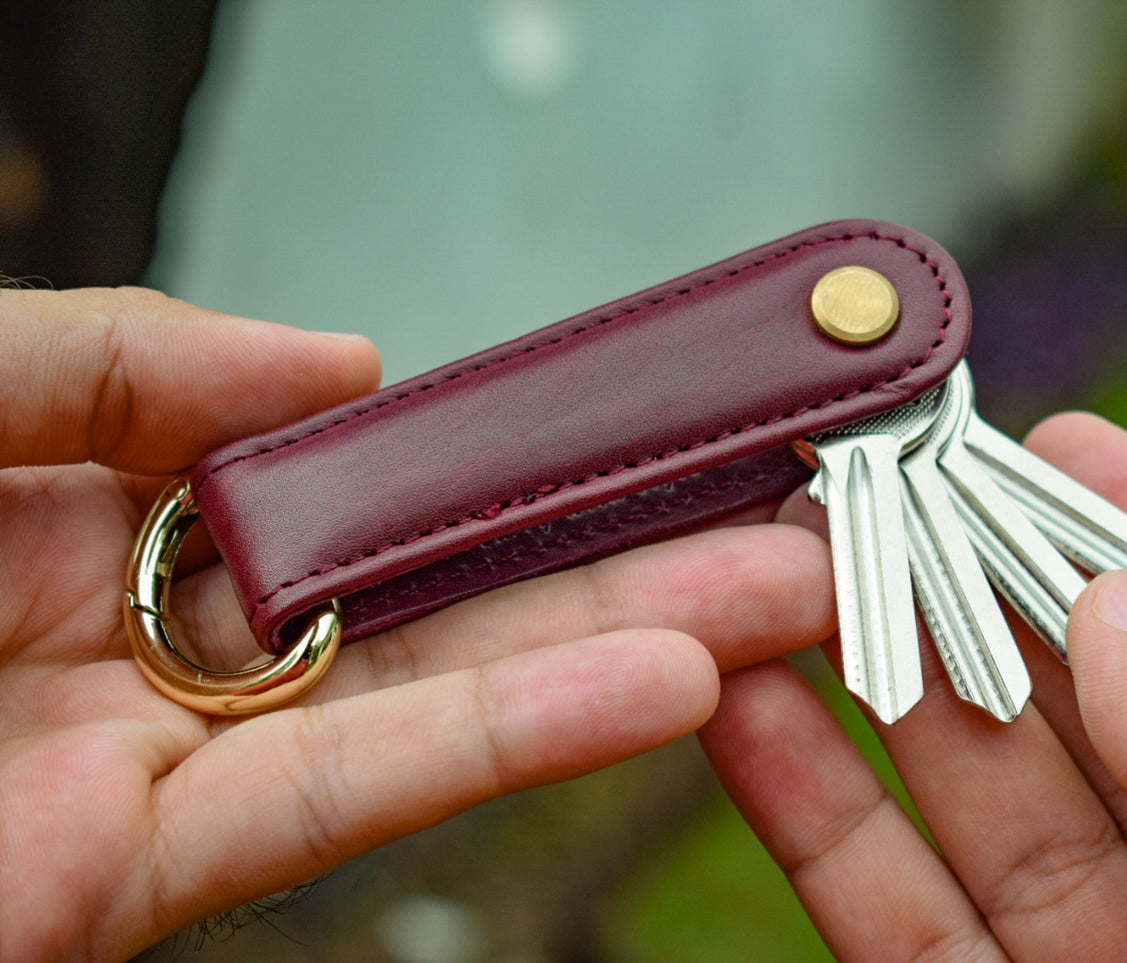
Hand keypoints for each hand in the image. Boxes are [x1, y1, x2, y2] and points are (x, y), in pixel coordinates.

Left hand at [0, 288, 835, 960]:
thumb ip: (126, 357)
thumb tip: (349, 360)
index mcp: (115, 517)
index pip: (356, 481)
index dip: (502, 451)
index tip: (635, 417)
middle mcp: (169, 640)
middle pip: (441, 591)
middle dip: (623, 552)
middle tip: (778, 510)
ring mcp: (172, 760)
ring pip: (438, 695)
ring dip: (622, 642)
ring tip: (784, 593)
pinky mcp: (151, 872)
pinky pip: (357, 797)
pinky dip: (516, 738)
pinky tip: (662, 687)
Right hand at [701, 410, 1126, 960]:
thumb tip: (1115, 619)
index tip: (1066, 445)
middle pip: (1093, 725)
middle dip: (988, 601)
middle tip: (883, 491)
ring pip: (978, 817)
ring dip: (877, 694)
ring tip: (783, 575)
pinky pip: (898, 931)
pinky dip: (819, 827)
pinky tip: (753, 718)